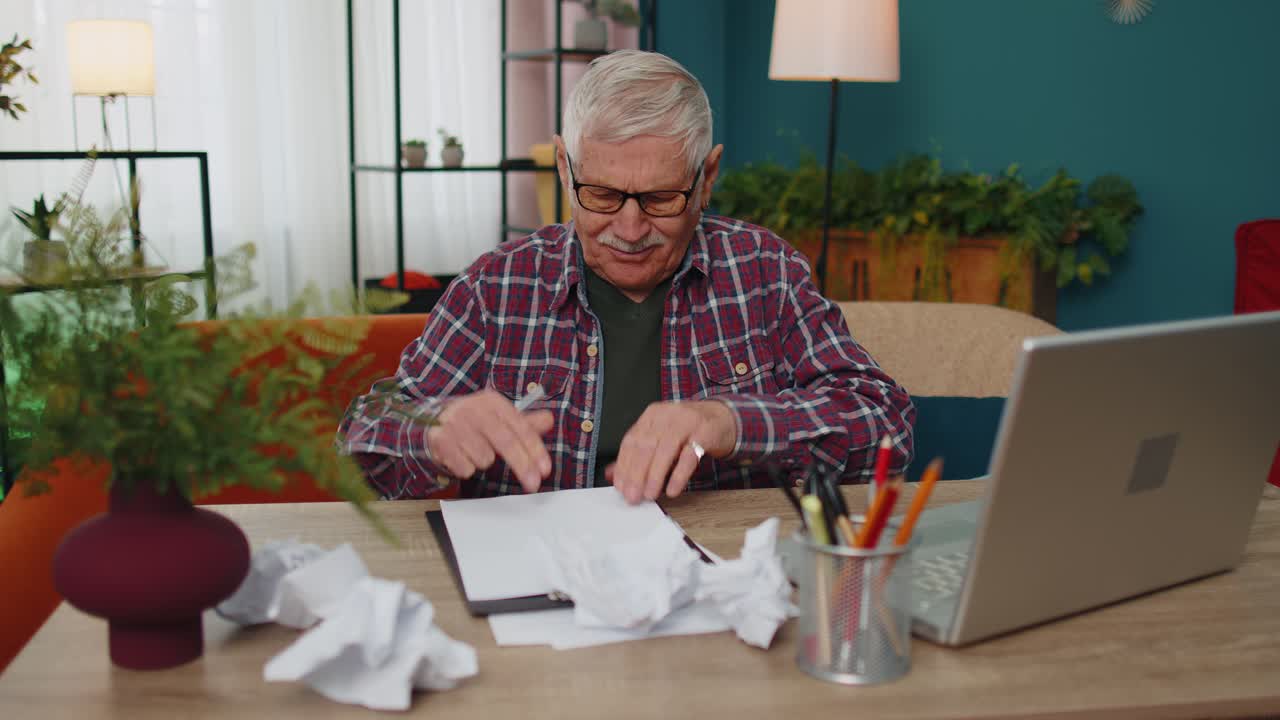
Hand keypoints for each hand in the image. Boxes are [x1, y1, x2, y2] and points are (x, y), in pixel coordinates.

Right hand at [426, 390, 553, 491]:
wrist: (434, 422)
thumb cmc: (474, 423)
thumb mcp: (499, 418)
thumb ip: (525, 423)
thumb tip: (549, 420)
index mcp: (492, 402)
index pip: (519, 427)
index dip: (534, 449)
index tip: (545, 469)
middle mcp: (474, 409)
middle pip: (505, 442)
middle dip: (522, 466)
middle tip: (533, 484)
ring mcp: (455, 424)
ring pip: (484, 459)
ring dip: (484, 462)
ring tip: (476, 451)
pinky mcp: (441, 440)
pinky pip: (465, 467)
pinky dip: (467, 468)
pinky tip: (462, 456)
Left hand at [607, 400, 736, 503]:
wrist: (721, 418)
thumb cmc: (687, 430)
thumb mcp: (660, 436)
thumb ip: (638, 453)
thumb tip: (613, 474)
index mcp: (652, 415)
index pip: (631, 441)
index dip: (624, 466)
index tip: (621, 487)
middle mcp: (667, 416)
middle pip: (646, 446)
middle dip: (636, 474)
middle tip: (632, 496)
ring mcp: (687, 422)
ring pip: (665, 451)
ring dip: (655, 476)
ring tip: (650, 495)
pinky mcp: (704, 433)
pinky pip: (689, 456)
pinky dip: (678, 475)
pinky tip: (672, 489)